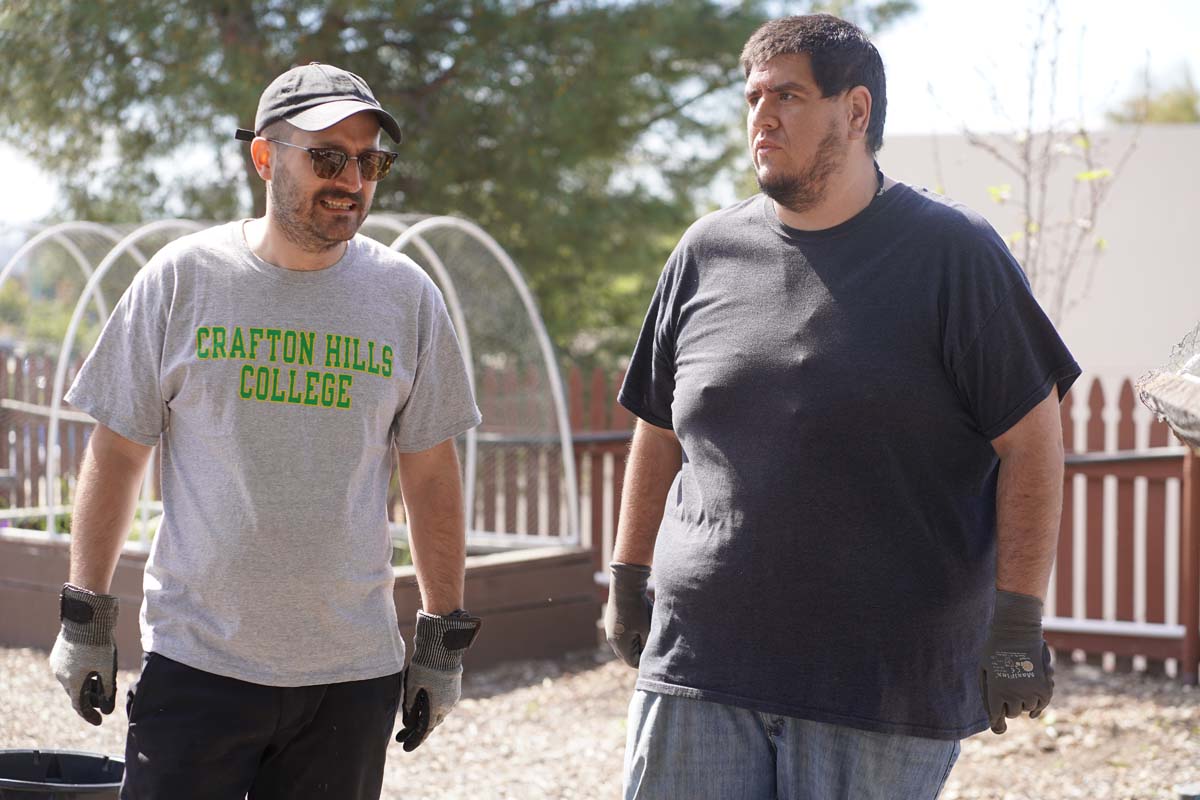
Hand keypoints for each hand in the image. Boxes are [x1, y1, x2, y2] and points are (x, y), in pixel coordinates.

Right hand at [49, 583, 118, 725]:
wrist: (85, 616)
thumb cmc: (99, 642)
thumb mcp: (107, 667)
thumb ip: (107, 690)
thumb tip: (107, 710)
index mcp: (73, 681)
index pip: (80, 706)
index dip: (90, 715)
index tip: (99, 721)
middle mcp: (61, 675)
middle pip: (76, 694)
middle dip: (89, 699)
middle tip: (102, 702)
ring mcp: (58, 663)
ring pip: (72, 680)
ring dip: (85, 685)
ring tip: (99, 684)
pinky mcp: (59, 653)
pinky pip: (69, 669)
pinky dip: (80, 673)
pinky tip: (91, 668)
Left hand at [396, 610, 480, 751]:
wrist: (443, 647)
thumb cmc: (426, 666)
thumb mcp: (413, 687)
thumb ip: (411, 706)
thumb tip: (408, 723)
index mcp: (438, 707)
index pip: (425, 730)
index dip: (414, 740)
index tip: (404, 748)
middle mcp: (448, 704)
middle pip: (431, 723)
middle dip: (416, 731)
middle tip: (402, 737)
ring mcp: (453, 696)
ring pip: (437, 713)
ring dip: (425, 719)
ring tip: (411, 723)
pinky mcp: (454, 687)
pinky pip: (442, 703)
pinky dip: (431, 708)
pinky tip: (422, 707)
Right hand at [604, 562, 651, 667]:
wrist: (625, 586)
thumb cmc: (639, 609)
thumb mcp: (647, 629)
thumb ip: (647, 645)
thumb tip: (647, 653)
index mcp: (620, 645)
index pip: (633, 662)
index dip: (644, 661)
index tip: (655, 654)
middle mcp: (612, 640)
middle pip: (627, 655)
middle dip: (639, 653)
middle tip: (652, 645)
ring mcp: (609, 630)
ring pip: (623, 645)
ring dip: (634, 643)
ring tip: (646, 633)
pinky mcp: (611, 622)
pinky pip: (620, 635)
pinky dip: (629, 634)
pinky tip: (639, 624)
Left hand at [979, 590, 1053, 733]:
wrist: (1016, 632)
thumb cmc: (994, 650)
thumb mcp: (983, 670)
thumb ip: (987, 692)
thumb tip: (995, 716)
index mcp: (995, 691)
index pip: (996, 717)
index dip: (997, 724)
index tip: (998, 728)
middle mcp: (1014, 694)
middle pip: (1012, 713)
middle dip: (1007, 706)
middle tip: (1005, 693)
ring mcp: (1031, 691)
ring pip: (1027, 709)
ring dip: (1022, 702)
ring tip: (1017, 686)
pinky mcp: (1044, 686)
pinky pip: (1042, 704)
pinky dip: (1038, 707)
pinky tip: (1032, 710)